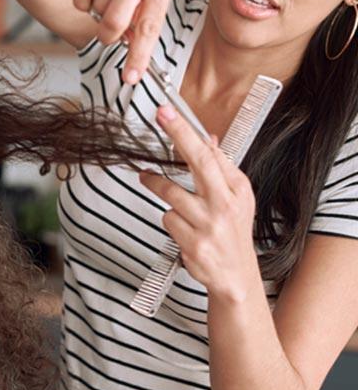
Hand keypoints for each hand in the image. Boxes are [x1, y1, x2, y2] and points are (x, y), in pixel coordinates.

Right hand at [72, 0, 182, 84]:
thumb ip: (152, 6)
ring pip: (97, 9)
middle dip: (108, 37)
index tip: (131, 78)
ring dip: (99, 14)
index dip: (139, 56)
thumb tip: (134, 41)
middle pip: (115, 23)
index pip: (150, 27)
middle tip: (109, 34)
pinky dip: (82, 3)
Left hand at [138, 104, 259, 300]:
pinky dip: (170, 221)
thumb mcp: (236, 199)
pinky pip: (168, 220)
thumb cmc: (232, 233)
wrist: (236, 278)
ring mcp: (210, 226)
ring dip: (158, 188)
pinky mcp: (194, 245)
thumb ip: (220, 168)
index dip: (187, 131)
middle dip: (179, 136)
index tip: (170, 112)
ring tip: (151, 182)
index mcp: (237, 190)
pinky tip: (183, 229)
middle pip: (199, 163)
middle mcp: (226, 205)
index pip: (210, 153)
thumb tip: (208, 139)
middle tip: (161, 117)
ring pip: (171, 197)